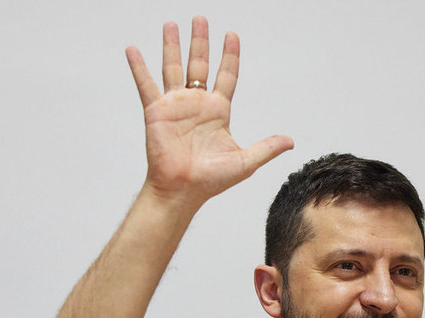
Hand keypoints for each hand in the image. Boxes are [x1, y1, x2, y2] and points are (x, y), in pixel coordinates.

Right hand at [125, 17, 292, 207]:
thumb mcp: (244, 162)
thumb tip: (290, 142)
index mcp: (218, 111)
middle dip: (200, 41)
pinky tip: (133, 49)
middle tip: (201, 19)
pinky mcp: (156, 111)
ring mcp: (175, 105)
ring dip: (172, 45)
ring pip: (173, 67)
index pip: (226, 75)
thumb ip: (266, 148)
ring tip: (172, 24)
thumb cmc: (210, 181)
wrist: (182, 190)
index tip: (231, 35)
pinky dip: (139, 67)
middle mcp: (197, 104)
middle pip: (200, 64)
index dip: (229, 55)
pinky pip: (146, 84)